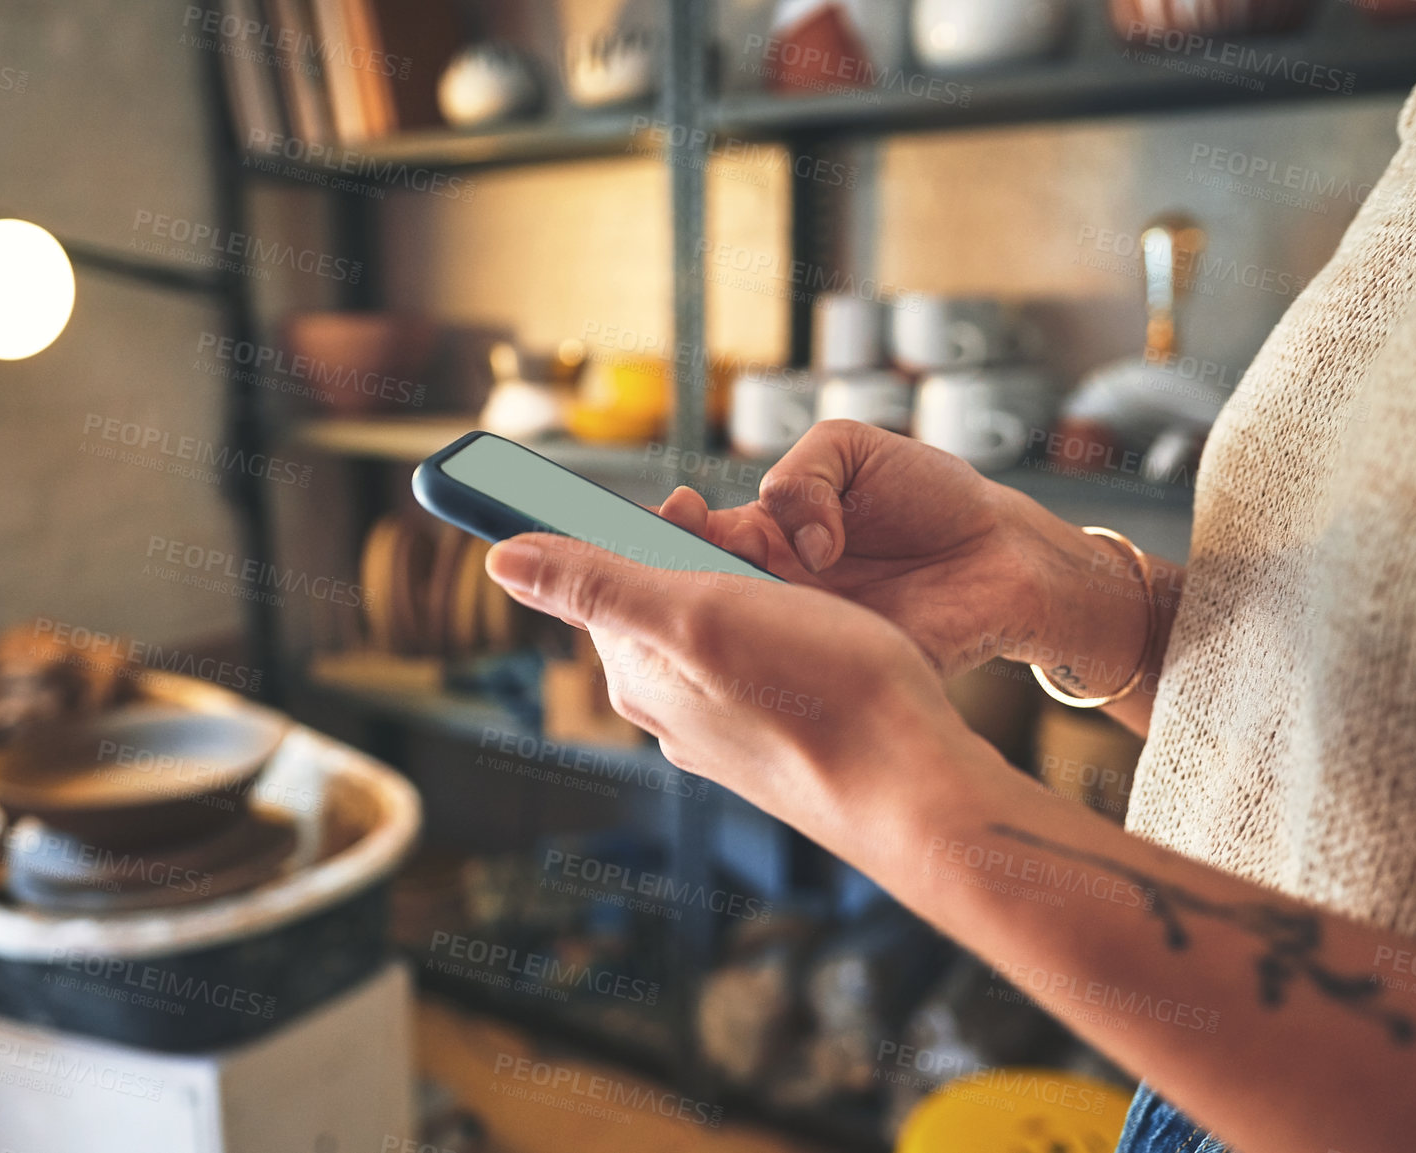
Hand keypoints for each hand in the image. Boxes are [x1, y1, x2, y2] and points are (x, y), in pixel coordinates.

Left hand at [484, 533, 1001, 859]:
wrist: (915, 785)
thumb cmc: (819, 693)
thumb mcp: (696, 612)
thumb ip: (597, 583)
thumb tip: (500, 557)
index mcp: (638, 671)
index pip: (599, 576)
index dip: (635, 525)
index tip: (684, 501)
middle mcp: (669, 706)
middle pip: (659, 597)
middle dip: (698, 553)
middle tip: (759, 538)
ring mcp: (722, 726)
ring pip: (714, 626)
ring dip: (745, 588)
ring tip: (800, 584)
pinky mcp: (773, 736)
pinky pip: (758, 659)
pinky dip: (778, 625)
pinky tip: (822, 631)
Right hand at [662, 421, 1154, 690]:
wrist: (1003, 555)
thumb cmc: (929, 496)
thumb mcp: (854, 449)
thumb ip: (804, 472)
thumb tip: (788, 536)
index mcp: (762, 536)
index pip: (691, 537)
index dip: (671, 529)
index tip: (678, 512)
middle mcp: (769, 593)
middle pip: (699, 596)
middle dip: (687, 576)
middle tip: (704, 553)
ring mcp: (801, 640)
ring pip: (739, 644)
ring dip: (733, 621)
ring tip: (751, 591)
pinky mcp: (839, 679)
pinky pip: (799, 680)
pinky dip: (791, 664)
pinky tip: (797, 639)